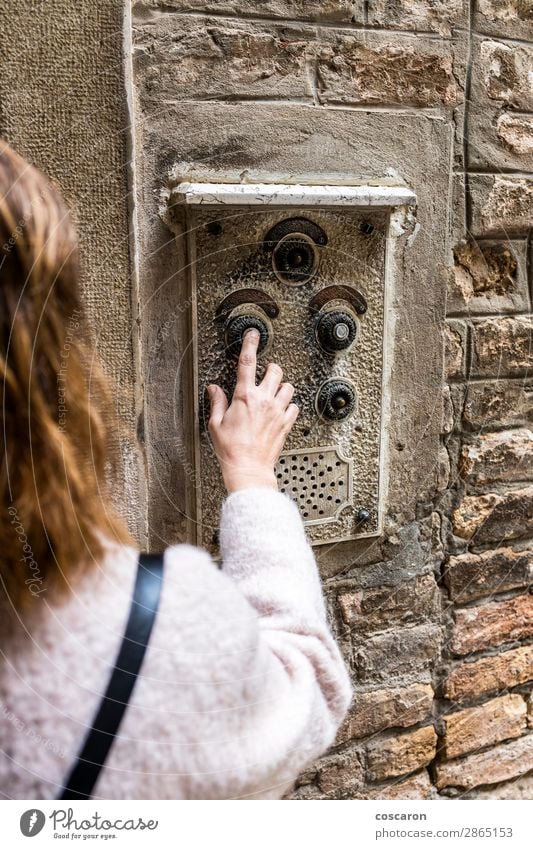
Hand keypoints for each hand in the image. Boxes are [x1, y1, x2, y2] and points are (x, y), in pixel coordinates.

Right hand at [207, 329, 298, 492]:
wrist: (248, 469)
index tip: (254, 335)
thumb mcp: (216, 424)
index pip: (247, 362)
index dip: (251, 344)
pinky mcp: (286, 424)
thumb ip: (217, 402)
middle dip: (270, 369)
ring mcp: (277, 411)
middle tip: (265, 374)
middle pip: (275, 370)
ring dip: (281, 388)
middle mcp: (264, 400)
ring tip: (273, 394)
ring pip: (288, 387)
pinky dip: (289, 406)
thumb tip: (214, 389)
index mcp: (244, 397)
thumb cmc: (231, 450)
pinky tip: (280, 411)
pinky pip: (294, 406)